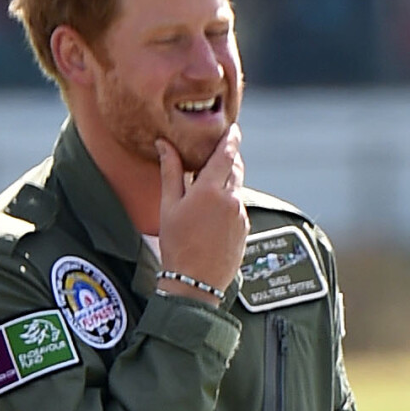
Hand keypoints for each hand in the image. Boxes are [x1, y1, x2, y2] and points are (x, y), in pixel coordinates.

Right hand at [155, 124, 249, 305]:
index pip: (226, 154)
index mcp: (211, 190)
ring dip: (228, 179)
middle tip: (219, 150)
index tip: (233, 128)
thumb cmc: (177, 244)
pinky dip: (229, 198)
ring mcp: (240, 215)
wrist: (195, 282)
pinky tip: (213, 210)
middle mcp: (231, 199)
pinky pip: (239, 205)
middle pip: (236, 167)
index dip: (231, 138)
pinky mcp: (245, 228)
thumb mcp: (169, 205)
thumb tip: (164, 145)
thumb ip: (170, 171)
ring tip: (210, 183)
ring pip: (238, 186)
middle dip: (230, 156)